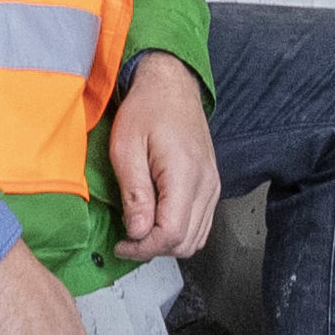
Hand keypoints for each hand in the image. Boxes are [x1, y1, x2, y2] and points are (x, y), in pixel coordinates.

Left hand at [109, 52, 219, 261]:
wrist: (172, 86)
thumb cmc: (147, 110)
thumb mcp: (126, 148)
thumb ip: (135, 193)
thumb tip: (138, 231)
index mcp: (185, 174)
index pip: (172, 232)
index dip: (144, 247)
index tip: (121, 243)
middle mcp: (206, 184)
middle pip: (187, 242)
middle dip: (154, 248)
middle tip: (127, 239)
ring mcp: (212, 186)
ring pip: (197, 238)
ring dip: (167, 243)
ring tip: (140, 231)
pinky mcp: (211, 185)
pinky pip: (201, 224)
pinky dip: (180, 232)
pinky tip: (157, 221)